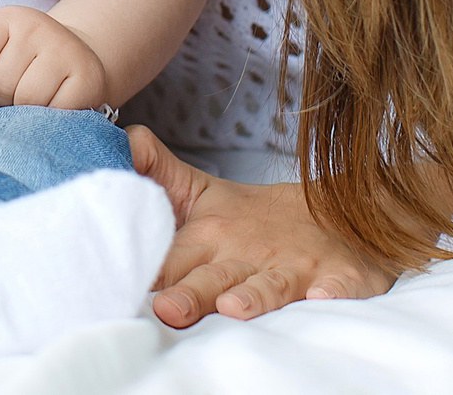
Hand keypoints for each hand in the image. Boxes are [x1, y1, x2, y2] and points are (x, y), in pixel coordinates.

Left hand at [0, 5, 109, 107]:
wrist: (75, 57)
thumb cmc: (22, 62)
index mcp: (7, 17)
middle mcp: (37, 27)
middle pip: (0, 83)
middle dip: (1, 98)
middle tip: (15, 91)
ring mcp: (66, 50)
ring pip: (26, 99)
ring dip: (24, 110)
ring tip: (32, 99)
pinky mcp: (88, 78)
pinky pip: (55, 112)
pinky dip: (49, 118)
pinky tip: (54, 104)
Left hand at [128, 125, 396, 324]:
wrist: (332, 214)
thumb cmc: (252, 218)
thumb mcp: (201, 191)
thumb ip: (156, 172)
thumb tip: (117, 143)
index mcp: (210, 235)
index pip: (171, 257)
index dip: (148, 271)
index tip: (121, 282)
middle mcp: (248, 252)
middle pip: (216, 277)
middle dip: (192, 293)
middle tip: (168, 309)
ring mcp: (293, 266)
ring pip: (270, 286)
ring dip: (254, 297)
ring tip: (234, 308)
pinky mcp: (335, 275)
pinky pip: (335, 287)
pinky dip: (330, 293)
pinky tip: (322, 296)